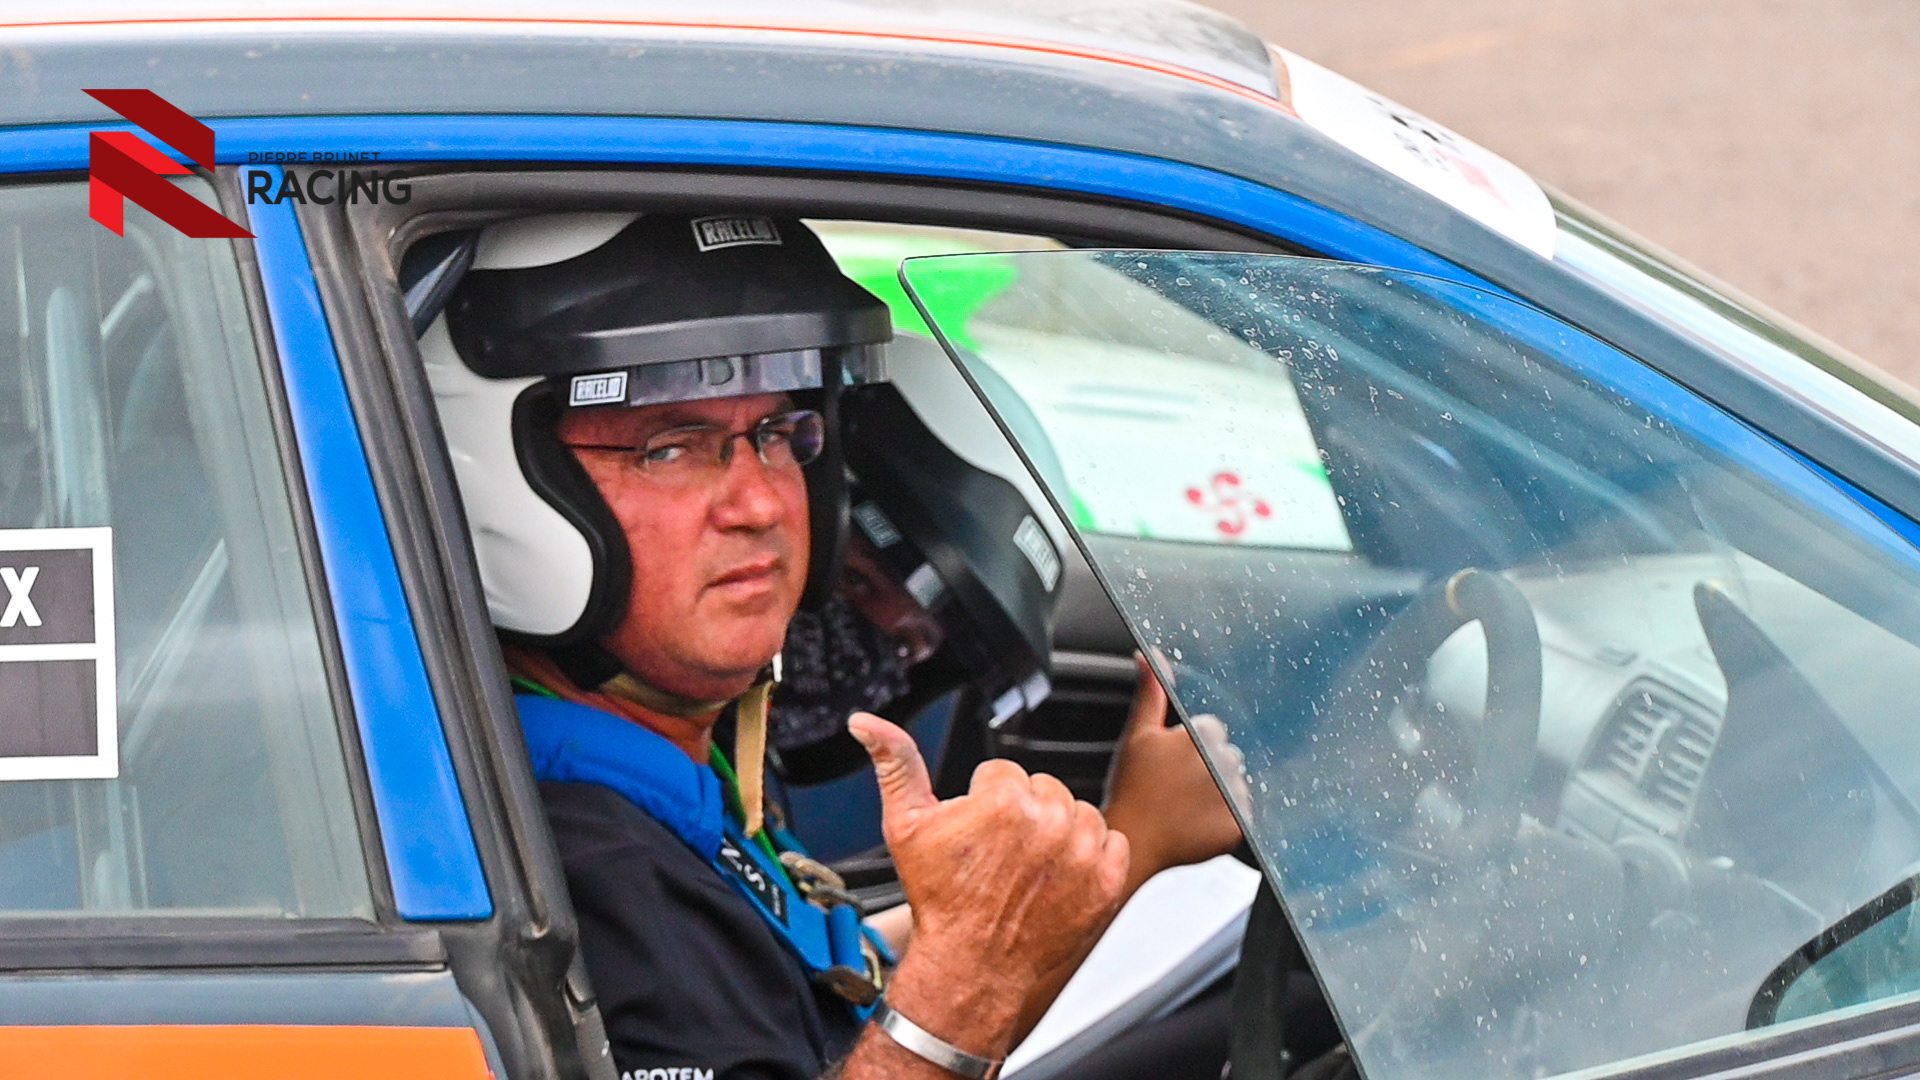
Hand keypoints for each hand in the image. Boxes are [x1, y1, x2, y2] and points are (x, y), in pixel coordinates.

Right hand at [848, 712, 1128, 1056]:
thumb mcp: (905, 826)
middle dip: (1024, 813)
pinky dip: (1094, 856)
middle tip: (1001, 852)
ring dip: (1060, 831)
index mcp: (1004, 801)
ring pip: (1079, 812)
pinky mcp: (1106, 882)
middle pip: (1044, 788)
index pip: (1004, 773)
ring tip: (1029, 864)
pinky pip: (1113, 842)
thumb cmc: (939, 900)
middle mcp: (1049, 823)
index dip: (985, 800)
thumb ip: (895, 764)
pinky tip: (1060, 875)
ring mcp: (1082, 854)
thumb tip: (867, 724)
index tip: (978, 833)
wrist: (970, 965)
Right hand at [1101, 654, 1245, 879]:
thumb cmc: (1131, 789)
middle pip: (1227, 755)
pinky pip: (1243, 813)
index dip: (1189, 746)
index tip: (1172, 764)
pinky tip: (1200, 822)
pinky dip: (1226, 818)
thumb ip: (1150, 692)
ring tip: (1187, 806)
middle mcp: (1222, 762)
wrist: (1132, 841)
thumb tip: (1147, 655)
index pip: (1212, 729)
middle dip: (1208, 767)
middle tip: (1177, 787)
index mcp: (1200, 735)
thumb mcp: (1137, 735)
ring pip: (1237, 783)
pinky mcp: (1241, 824)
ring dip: (1220, 792)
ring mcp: (1233, 795)